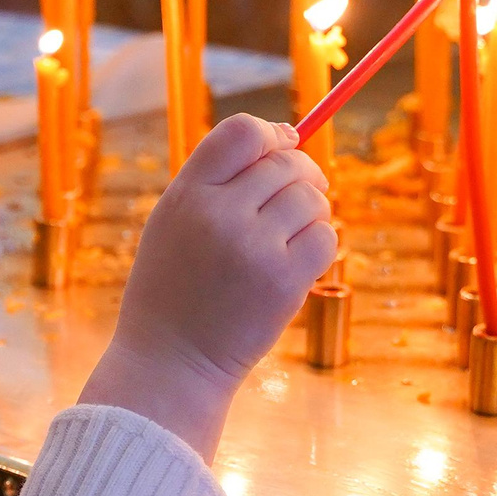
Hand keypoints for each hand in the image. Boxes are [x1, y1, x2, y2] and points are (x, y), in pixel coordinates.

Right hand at [79, 114, 336, 461]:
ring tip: (290, 237)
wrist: (170, 362)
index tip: (284, 145)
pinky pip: (326, 238)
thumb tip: (285, 138)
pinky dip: (320, 244)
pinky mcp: (283, 281)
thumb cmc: (173, 291)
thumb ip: (216, 182)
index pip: (242, 133)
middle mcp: (219, 214)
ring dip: (312, 213)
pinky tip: (299, 262)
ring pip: (312, 199)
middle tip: (298, 199)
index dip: (272, 134)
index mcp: (187, 194)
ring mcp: (254, 247)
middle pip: (286, 164)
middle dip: (301, 175)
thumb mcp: (173, 223)